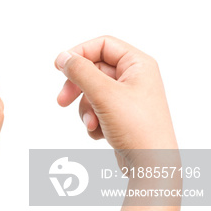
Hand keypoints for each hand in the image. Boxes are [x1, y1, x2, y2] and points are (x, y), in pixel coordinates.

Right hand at [55, 35, 175, 149]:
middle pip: (93, 70)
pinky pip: (96, 109)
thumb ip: (81, 71)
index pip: (102, 45)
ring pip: (91, 92)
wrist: (152, 165)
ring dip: (85, 109)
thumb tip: (63, 57)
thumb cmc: (137, 127)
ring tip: (91, 124)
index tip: (59, 67)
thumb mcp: (104, 94)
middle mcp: (135, 78)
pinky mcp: (121, 115)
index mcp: (138, 65)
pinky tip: (100, 133)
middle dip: (77, 87)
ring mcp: (128, 97)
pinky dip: (93, 121)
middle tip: (62, 100)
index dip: (79, 53)